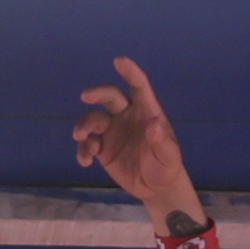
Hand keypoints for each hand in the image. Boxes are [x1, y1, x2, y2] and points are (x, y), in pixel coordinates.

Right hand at [70, 57, 203, 218]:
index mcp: (146, 111)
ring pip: (93, 119)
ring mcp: (112, 131)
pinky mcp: (101, 148)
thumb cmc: (166, 166)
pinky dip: (83, 150)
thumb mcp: (169, 157)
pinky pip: (87, 143)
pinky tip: (85, 162)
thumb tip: (153, 124)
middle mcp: (126, 116)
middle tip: (86, 97)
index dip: (130, 72)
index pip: (138, 86)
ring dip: (83, 125)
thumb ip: (162, 141)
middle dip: (97, 93)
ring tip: (80, 138)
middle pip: (109, 96)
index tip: (119, 60)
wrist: (155, 188)